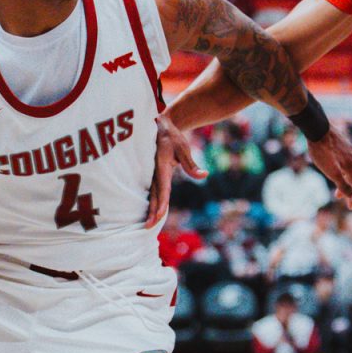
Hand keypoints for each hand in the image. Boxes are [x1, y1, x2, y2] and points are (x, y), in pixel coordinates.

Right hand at [145, 113, 207, 228]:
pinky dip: (150, 202)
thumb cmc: (172, 137)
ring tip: (147, 224)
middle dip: (151, 211)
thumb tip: (204, 175)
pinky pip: (150, 190)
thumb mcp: (183, 148)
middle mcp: (154, 173)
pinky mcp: (151, 174)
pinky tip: (149, 212)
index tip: (160, 215)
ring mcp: (150, 174)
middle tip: (148, 227)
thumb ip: (191, 164)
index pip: (162, 189)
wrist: (159, 125)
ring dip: (149, 209)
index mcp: (161, 167)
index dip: (161, 203)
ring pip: (149, 194)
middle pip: (153, 195)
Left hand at [307, 124, 351, 207]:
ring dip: (342, 176)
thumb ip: (344, 186)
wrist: (317, 127)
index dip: (351, 198)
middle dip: (345, 187)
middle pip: (351, 176)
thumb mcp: (332, 173)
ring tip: (335, 179)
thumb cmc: (322, 152)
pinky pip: (343, 157)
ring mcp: (348, 148)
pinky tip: (334, 162)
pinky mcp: (342, 141)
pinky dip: (340, 165)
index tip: (350, 208)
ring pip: (347, 166)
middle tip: (337, 196)